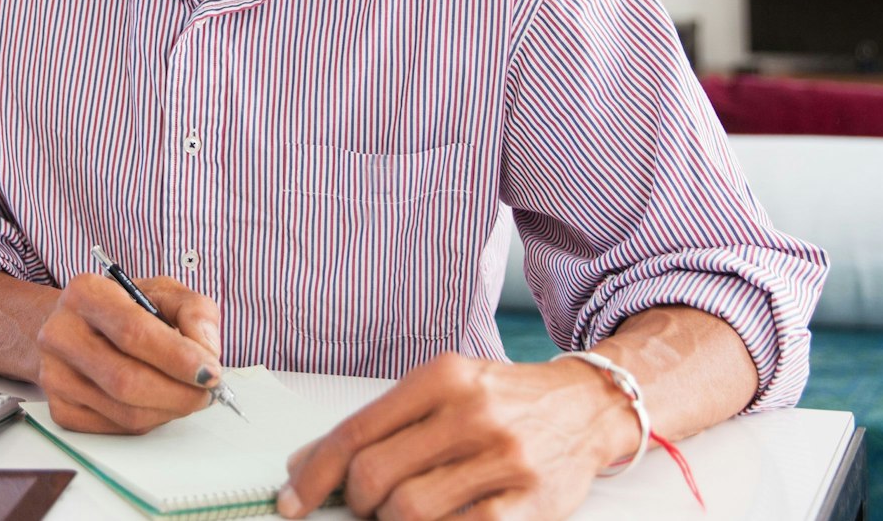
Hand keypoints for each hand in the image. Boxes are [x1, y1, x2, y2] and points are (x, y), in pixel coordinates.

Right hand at [35, 272, 222, 434]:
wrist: (75, 327)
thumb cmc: (123, 308)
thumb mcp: (162, 292)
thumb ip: (194, 310)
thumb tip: (207, 350)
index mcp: (86, 294)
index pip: (133, 332)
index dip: (178, 357)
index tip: (211, 372)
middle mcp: (61, 333)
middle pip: (127, 380)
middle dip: (179, 393)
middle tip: (208, 393)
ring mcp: (55, 375)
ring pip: (124, 411)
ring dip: (169, 410)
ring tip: (189, 395)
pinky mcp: (60, 408)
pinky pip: (116, 428)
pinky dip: (149, 420)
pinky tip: (159, 402)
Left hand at [278, 354, 638, 519]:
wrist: (588, 406)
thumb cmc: (504, 402)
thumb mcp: (444, 391)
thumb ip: (382, 424)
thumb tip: (307, 464)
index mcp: (441, 377)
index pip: (356, 431)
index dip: (315, 473)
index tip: (293, 499)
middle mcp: (472, 412)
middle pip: (376, 476)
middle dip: (357, 503)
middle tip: (364, 506)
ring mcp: (503, 458)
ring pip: (410, 511)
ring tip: (404, 513)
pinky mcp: (529, 503)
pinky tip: (441, 520)